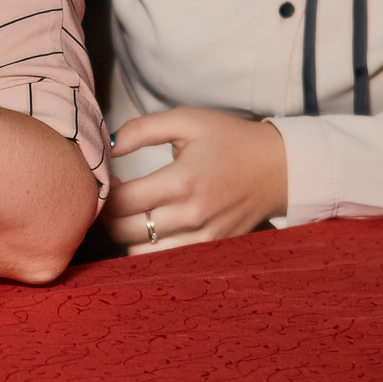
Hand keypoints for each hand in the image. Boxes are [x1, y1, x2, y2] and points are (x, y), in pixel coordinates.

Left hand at [102, 108, 289, 254]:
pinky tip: (153, 227)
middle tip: (117, 197)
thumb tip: (107, 146)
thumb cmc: (230, 140)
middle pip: (124, 231)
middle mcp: (191, 215)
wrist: (277, 167)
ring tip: (134, 213)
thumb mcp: (186, 121)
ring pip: (139, 253)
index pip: (122, 201)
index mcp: (182, 181)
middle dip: (110, 214)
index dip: (105, 191)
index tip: (111, 179)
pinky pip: (164, 261)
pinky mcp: (210, 249)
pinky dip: (149, 248)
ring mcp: (202, 238)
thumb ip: (140, 129)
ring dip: (127, 235)